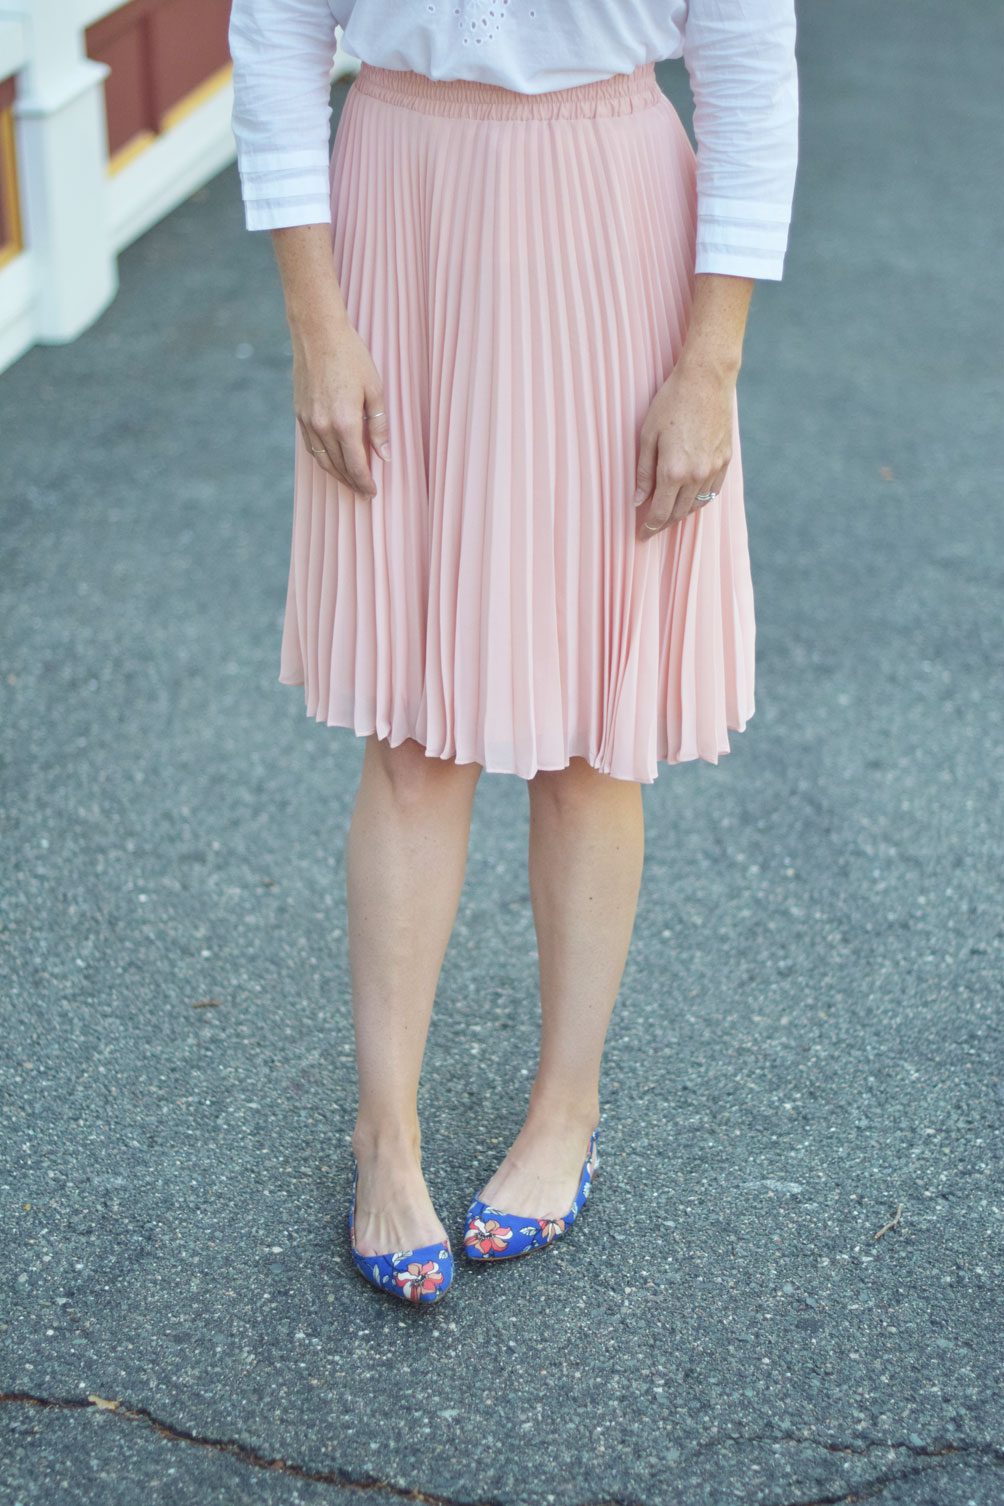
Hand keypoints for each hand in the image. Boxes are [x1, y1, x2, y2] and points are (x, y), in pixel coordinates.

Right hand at [291, 316, 390, 499]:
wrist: (317, 334)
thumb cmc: (351, 357)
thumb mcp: (375, 390)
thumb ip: (379, 427)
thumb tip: (385, 456)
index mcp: (345, 423)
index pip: (356, 466)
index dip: (365, 482)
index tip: (373, 493)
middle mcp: (323, 427)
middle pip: (339, 467)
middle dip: (353, 483)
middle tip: (364, 494)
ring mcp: (308, 422)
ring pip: (322, 460)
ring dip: (336, 475)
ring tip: (350, 483)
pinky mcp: (299, 414)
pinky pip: (311, 447)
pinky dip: (322, 459)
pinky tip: (332, 462)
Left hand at [632, 355, 735, 539]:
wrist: (707, 379)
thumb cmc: (671, 402)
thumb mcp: (647, 435)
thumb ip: (643, 472)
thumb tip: (638, 500)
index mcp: (673, 471)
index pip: (659, 512)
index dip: (649, 528)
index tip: (641, 535)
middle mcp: (696, 475)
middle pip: (678, 513)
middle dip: (663, 524)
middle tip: (652, 529)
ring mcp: (713, 468)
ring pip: (697, 505)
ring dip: (681, 514)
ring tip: (668, 516)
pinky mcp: (725, 459)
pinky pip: (712, 491)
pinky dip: (699, 500)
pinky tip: (690, 500)